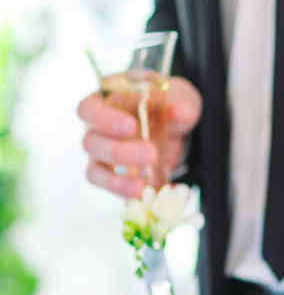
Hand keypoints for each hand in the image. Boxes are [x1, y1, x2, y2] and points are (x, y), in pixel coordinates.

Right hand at [78, 76, 201, 197]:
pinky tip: (142, 196)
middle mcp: (95, 130)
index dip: (104, 119)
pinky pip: (108, 187)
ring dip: (116, 179)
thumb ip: (180, 105)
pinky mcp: (111, 176)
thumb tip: (183, 112)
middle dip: (118, 151)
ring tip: (141, 185)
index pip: (88, 109)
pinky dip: (122, 193)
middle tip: (150, 153)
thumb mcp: (179, 99)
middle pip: (91, 142)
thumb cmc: (168, 106)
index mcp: (103, 103)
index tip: (131, 126)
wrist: (177, 129)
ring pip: (94, 169)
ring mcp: (100, 155)